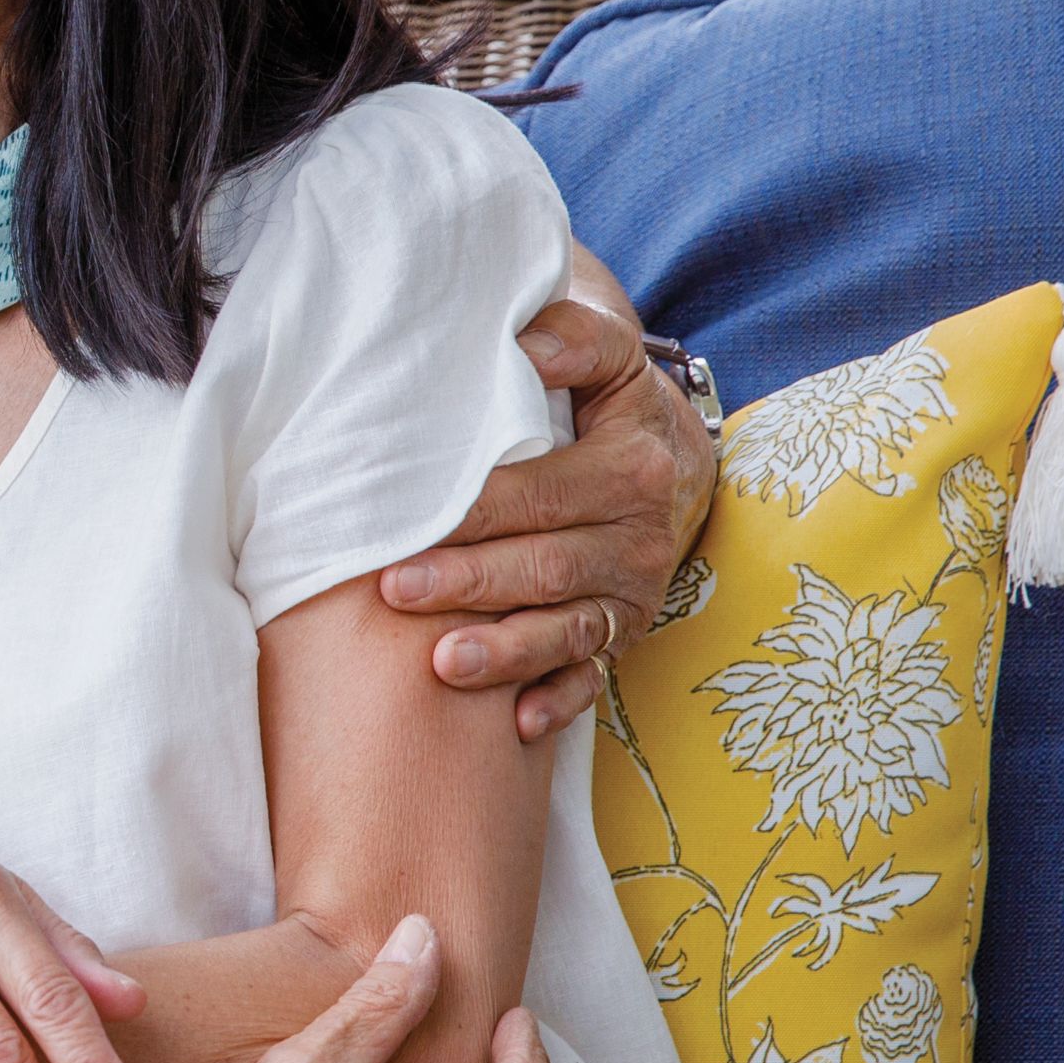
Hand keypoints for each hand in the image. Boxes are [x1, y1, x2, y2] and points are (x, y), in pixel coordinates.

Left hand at [380, 287, 714, 741]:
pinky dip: (559, 699)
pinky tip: (518, 723)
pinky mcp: (626, 633)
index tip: (409, 518)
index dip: (475, 509)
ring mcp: (633, 593)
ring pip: (568, 629)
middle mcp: (639, 538)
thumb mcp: (606, 357)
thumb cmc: (605, 399)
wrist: (668, 450)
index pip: (540, 492)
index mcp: (629, 468)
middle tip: (395, 590)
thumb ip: (572, 339)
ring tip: (443, 664)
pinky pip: (596, 675)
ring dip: (506, 650)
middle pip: (544, 565)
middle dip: (468, 582)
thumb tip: (525, 342)